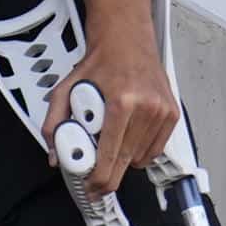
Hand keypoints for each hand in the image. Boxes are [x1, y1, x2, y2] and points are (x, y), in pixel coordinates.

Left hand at [42, 23, 177, 196]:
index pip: (110, 155)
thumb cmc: (100, 62)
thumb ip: (55, 124)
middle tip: (97, 184)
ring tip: (111, 142)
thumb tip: (56, 154)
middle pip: (126, 162)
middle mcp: (145, 107)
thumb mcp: (66, 89)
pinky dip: (140, 151)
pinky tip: (128, 138)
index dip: (99, 178)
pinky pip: (156, 149)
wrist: (125, 38)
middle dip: (109, 178)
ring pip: (141, 158)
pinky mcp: (171, 113)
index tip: (92, 186)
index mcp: (120, 102)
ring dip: (124, 160)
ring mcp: (161, 111)